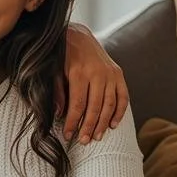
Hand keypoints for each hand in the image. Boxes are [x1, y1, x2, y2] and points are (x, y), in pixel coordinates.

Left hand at [59, 23, 128, 143]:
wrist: (78, 34)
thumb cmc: (62, 56)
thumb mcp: (54, 71)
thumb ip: (57, 91)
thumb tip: (59, 114)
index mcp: (79, 73)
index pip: (77, 105)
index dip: (73, 122)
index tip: (68, 135)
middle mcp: (98, 73)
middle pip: (95, 107)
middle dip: (89, 127)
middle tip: (84, 141)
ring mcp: (110, 73)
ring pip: (110, 104)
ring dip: (104, 123)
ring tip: (97, 137)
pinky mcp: (118, 73)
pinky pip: (123, 96)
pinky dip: (120, 112)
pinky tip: (114, 124)